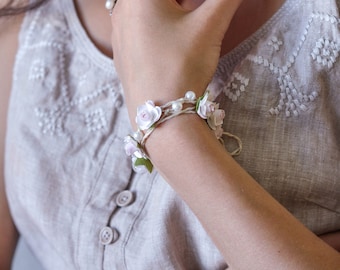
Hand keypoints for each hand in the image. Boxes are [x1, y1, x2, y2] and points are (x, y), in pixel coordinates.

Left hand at [110, 0, 241, 123]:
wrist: (161, 115)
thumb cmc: (182, 66)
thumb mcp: (209, 26)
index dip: (193, 2)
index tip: (202, 10)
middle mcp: (122, 9)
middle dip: (180, 4)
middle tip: (193, 12)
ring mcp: (117, 32)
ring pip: (140, 6)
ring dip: (165, 8)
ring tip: (184, 17)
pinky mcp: (120, 52)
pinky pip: (132, 24)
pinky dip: (151, 21)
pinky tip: (166, 37)